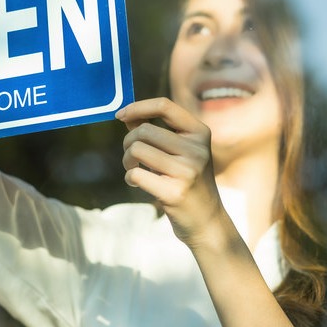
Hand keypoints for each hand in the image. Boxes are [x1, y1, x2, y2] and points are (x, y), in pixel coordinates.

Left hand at [116, 98, 227, 247]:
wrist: (207, 221)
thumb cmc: (187, 181)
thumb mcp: (181, 151)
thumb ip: (156, 131)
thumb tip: (126, 114)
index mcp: (200, 133)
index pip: (164, 106)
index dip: (137, 107)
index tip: (120, 115)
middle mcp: (197, 149)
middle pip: (144, 130)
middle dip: (128, 142)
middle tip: (131, 156)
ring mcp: (188, 171)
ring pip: (137, 149)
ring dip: (127, 160)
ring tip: (135, 169)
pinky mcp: (175, 192)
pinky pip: (136, 174)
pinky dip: (130, 177)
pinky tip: (137, 183)